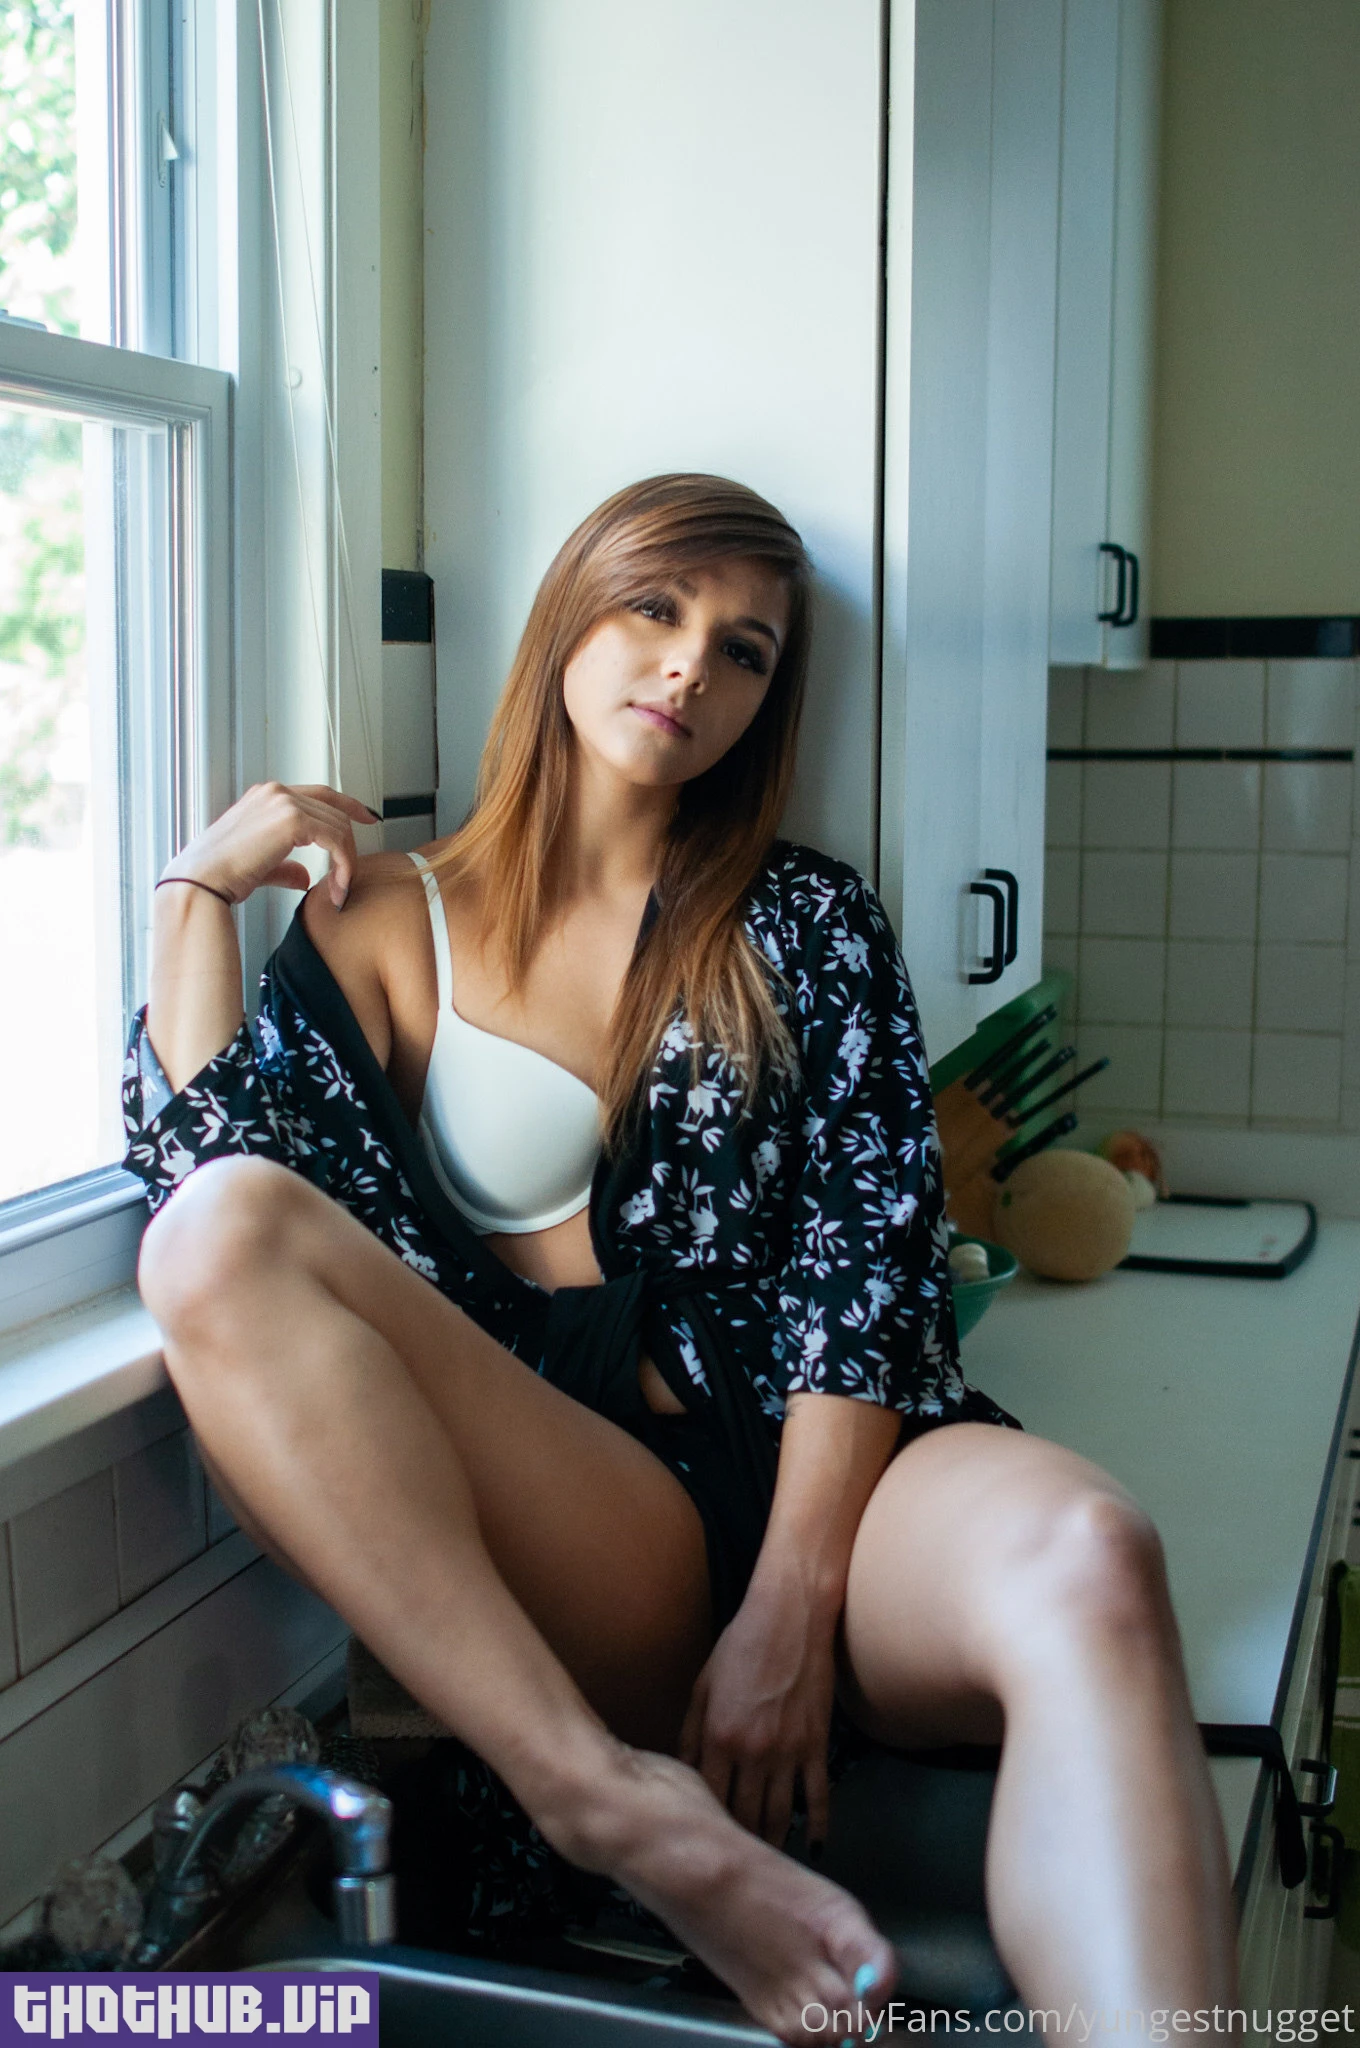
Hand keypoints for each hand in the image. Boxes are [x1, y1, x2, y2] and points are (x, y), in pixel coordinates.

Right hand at [161, 782, 378, 910]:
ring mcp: (284, 802)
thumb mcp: (261, 865)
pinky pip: (336, 839)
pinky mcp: (292, 820)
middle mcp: (277, 792)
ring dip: (346, 862)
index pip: (320, 794)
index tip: (368, 818)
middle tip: (347, 879)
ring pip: (339, 827)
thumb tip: (303, 876)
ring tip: (339, 890)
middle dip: (348, 848)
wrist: (203, 880)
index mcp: (268, 796)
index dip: (348, 805)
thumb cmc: (223, 875)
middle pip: (335, 813)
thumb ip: (285, 866)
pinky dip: (344, 864)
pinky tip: (338, 886)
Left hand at [679, 1561, 837, 1851]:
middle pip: (744, 1816)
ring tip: (767, 1864)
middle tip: (734, 1864)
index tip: (703, 1842)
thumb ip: (691, 1733)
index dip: (707, 1825)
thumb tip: (681, 1773)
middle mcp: (753, 1752)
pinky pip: (818, 1796)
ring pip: (779, 1815)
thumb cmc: (741, 1645)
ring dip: (773, 1843)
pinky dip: (817, 1825)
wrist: (791, 1617)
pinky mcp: (817, 1746)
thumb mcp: (704, 1685)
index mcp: (719, 1737)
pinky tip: (814, 1846)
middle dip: (739, 1843)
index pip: (709, 1799)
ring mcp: (789, 1752)